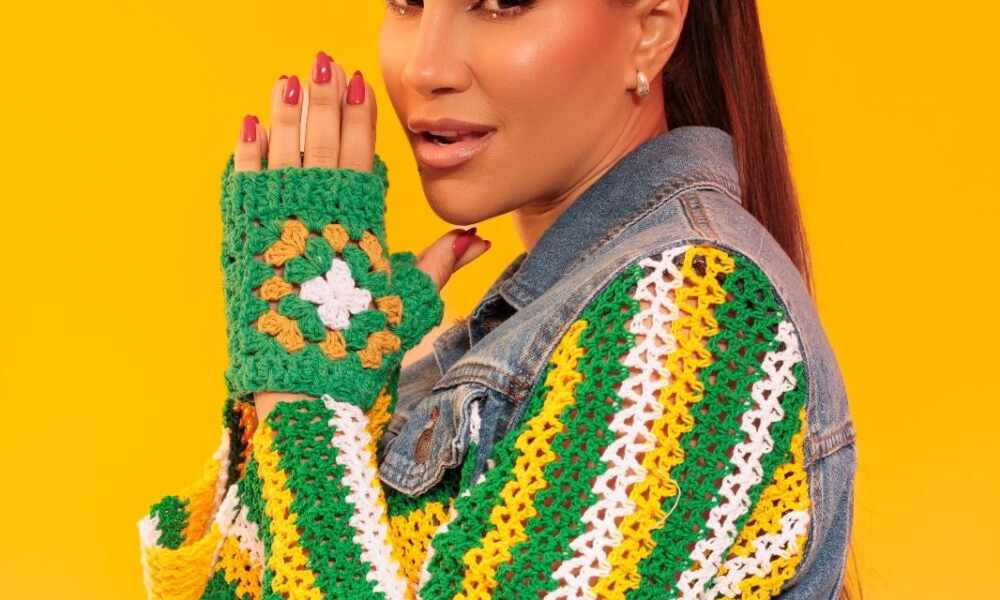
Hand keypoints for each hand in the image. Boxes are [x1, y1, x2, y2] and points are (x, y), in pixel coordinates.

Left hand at [227, 52, 489, 419]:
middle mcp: (319, 214)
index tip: (359, 83)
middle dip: (325, 98)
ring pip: (283, 152)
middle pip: (323, 141)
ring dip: (286, 112)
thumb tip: (479, 237)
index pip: (361, 155)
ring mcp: (279, 223)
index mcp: (360, 224)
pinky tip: (249, 125)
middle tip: (324, 62)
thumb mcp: (411, 302)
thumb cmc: (362, 344)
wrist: (304, 379)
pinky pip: (244, 183)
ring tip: (288, 80)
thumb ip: (442, 263)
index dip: (361, 117)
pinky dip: (246, 152)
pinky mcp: (246, 238)